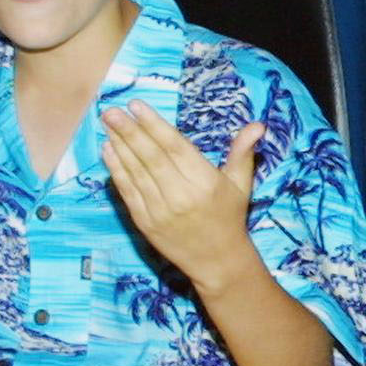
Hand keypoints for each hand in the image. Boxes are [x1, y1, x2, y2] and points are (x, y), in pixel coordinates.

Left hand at [102, 102, 260, 291]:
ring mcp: (160, 210)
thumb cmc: (229, 217)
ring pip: (136, 172)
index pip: (174, 147)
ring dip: (119, 146)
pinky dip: (116, 170)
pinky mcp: (145, 222)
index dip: (154, 125)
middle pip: (151, 157)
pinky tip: (108, 150)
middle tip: (112, 110)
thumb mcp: (241, 184)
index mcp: (205, 181)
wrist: (217, 261)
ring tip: (108, 123)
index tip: (136, 105)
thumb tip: (258, 125)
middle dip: (129, 131)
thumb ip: (243, 152)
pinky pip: (128, 191)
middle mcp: (181, 195)